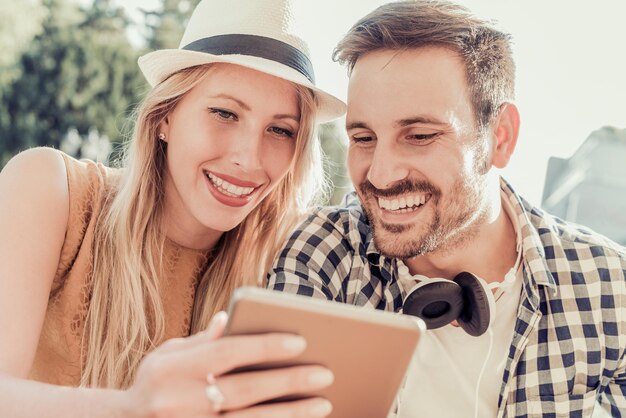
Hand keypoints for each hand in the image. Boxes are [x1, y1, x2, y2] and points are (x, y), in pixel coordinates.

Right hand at [125, 312, 333, 417]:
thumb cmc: (155, 382)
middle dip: (288, 382)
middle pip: (245, 390)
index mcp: (175, 369)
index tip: (300, 342)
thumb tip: (233, 317)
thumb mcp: (170, 354)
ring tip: (323, 404)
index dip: (264, 346)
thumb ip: (204, 341)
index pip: (227, 353)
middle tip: (324, 373)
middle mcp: (181, 402)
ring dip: (290, 414)